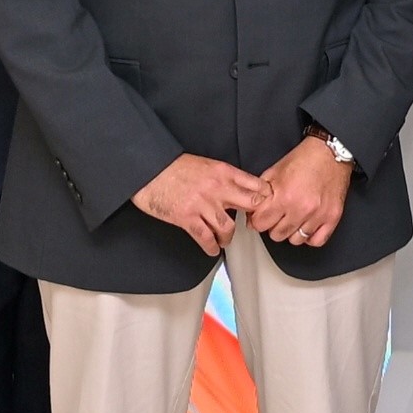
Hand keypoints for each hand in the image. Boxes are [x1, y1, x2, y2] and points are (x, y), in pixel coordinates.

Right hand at [132, 153, 260, 256]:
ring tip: (225, 240)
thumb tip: (236, 189)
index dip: (264, 198)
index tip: (265, 206)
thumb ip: (223, 177)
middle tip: (250, 225)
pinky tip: (212, 249)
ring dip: (228, 237)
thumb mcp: (205, 164)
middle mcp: (218, 188)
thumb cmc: (172, 166)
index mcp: (224, 172)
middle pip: (250, 206)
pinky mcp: (187, 218)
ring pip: (228, 227)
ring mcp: (203, 204)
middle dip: (254, 218)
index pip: (256, 185)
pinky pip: (205, 238)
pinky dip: (211, 247)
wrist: (148, 169)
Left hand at [249, 134, 355, 250]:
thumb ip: (260, 194)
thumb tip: (251, 213)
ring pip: (295, 240)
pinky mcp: (332, 217)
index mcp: (284, 196)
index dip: (258, 220)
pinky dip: (310, 236)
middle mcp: (301, 208)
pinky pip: (316, 241)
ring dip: (292, 231)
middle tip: (278, 215)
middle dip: (274, 225)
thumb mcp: (274, 172)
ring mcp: (318, 215)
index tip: (262, 215)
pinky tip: (307, 226)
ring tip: (293, 219)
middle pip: (276, 235)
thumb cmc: (304, 159)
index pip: (260, 224)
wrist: (330, 153)